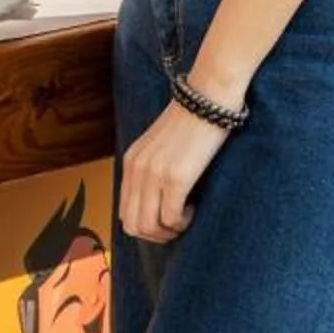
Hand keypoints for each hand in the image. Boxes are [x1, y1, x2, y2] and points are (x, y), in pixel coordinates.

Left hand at [118, 100, 229, 243]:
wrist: (208, 97)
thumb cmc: (192, 121)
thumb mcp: (160, 145)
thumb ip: (151, 169)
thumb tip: (156, 202)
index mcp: (131, 162)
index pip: (125, 213)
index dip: (146, 227)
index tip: (167, 221)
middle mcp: (137, 169)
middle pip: (133, 225)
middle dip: (156, 235)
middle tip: (177, 225)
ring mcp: (154, 173)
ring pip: (149, 226)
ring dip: (169, 231)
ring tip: (186, 217)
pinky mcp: (176, 177)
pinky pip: (171, 218)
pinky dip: (182, 223)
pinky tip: (193, 209)